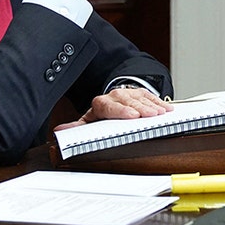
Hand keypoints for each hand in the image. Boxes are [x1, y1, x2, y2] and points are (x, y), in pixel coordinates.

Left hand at [52, 86, 173, 130]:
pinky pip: (149, 95)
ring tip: (160, 112)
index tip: (131, 115)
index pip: (110, 106)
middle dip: (140, 109)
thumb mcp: (88, 122)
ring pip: (140, 98)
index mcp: (101, 104)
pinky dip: (158, 102)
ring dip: (151, 105)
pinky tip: (165, 108)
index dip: (121, 110)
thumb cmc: (102, 115)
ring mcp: (128, 93)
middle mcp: (115, 96)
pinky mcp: (139, 93)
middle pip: (128, 102)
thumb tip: (59, 131)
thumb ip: (76, 127)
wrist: (112, 100)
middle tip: (150, 115)